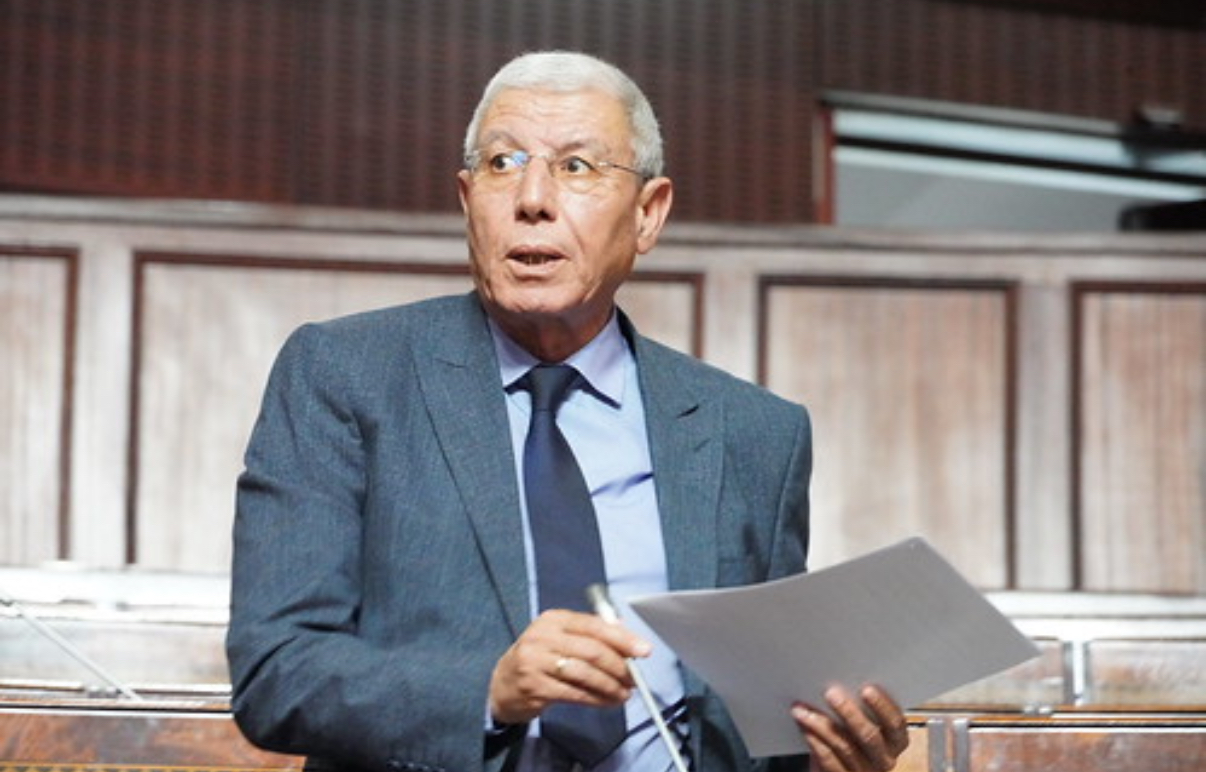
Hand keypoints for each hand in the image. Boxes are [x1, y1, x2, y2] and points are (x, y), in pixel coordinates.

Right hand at [489, 609, 651, 724]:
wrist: (502, 685)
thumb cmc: (539, 659)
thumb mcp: (559, 638)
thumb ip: (590, 635)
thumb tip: (627, 638)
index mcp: (554, 619)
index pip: (594, 625)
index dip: (623, 638)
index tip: (643, 650)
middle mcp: (543, 637)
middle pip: (592, 650)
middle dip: (620, 666)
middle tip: (635, 678)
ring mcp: (536, 662)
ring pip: (585, 674)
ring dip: (611, 686)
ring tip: (624, 693)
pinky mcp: (535, 687)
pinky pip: (575, 693)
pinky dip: (596, 699)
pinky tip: (607, 702)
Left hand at [791, 685, 909, 771]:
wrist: (837, 768)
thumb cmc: (852, 737)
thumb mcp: (862, 723)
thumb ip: (860, 707)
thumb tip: (840, 682)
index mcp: (896, 741)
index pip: (895, 723)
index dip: (882, 706)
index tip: (866, 689)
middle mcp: (885, 759)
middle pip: (870, 736)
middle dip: (849, 712)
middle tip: (830, 693)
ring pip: (845, 747)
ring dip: (821, 725)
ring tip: (803, 709)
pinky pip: (829, 761)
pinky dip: (815, 742)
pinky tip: (805, 728)